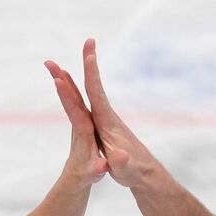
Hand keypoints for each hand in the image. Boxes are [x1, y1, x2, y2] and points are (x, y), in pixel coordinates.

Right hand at [45, 39, 162, 191]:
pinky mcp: (103, 125)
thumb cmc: (134, 172)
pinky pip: (88, 102)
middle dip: (89, 63)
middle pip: (93, 86)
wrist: (146, 175)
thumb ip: (121, 163)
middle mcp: (107, 116)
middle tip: (89, 40)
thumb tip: (119, 158)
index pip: (97, 94)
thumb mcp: (125, 170)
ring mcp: (105, 120)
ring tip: (69, 60)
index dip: (92, 75)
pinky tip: (73, 87)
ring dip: (79, 75)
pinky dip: (80, 90)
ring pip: (89, 92)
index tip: (90, 55)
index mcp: (108, 122)